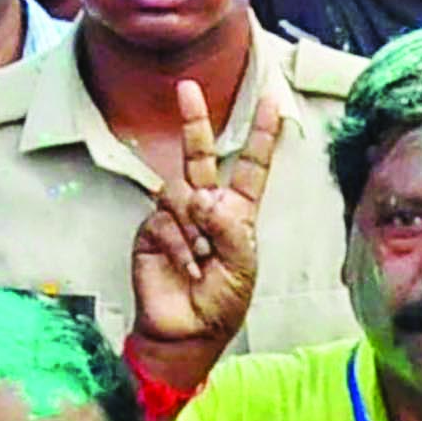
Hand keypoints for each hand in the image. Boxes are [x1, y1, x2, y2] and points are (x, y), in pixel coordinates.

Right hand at [125, 75, 276, 380]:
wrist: (185, 332)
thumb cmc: (221, 302)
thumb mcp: (242, 266)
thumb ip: (230, 228)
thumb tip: (203, 196)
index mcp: (237, 212)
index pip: (250, 165)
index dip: (261, 133)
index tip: (271, 99)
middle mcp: (205, 206)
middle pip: (199, 154)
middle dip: (194, 121)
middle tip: (186, 88)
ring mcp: (176, 216)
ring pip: (180, 192)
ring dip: (195, 226)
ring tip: (202, 258)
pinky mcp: (151, 230)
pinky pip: (164, 219)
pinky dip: (179, 243)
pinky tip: (187, 265)